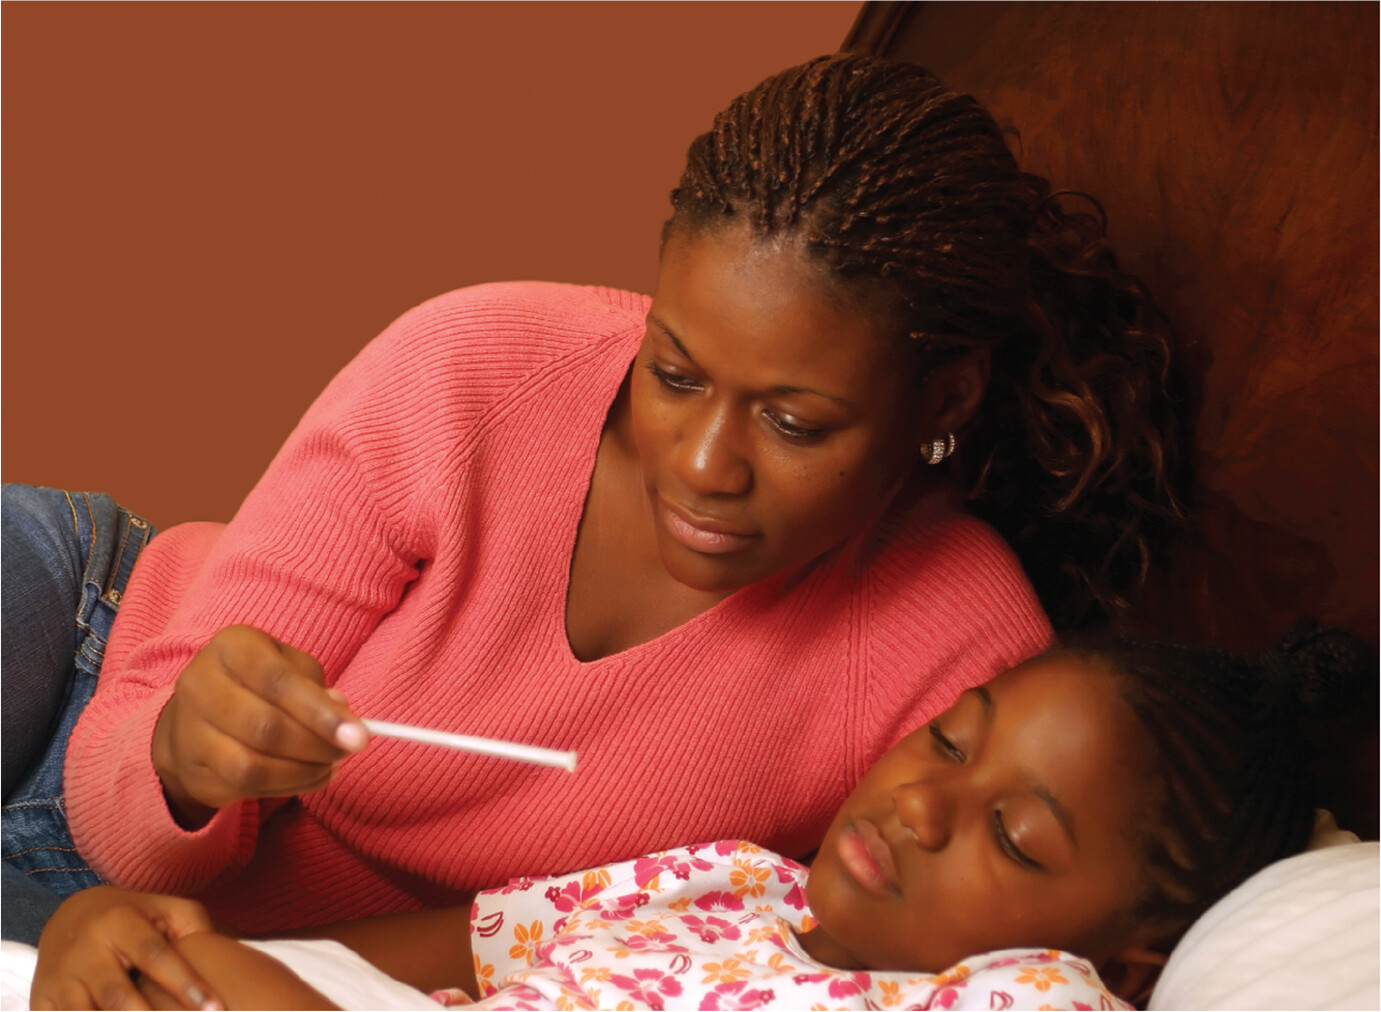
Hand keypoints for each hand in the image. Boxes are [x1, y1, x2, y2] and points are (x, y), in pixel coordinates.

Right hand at [31, 885, 220, 1010]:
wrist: (68, 917)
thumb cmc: (135, 918)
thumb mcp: (166, 911)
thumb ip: (196, 930)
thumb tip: (227, 960)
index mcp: (119, 922)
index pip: (156, 956)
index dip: (186, 984)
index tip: (214, 1009)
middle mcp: (84, 951)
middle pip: (118, 996)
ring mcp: (59, 980)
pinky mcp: (41, 1003)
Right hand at [152, 625, 367, 825]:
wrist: (196, 715)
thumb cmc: (256, 684)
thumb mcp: (289, 667)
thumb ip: (317, 689)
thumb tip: (342, 717)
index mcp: (232, 646)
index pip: (278, 681)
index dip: (321, 713)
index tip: (359, 737)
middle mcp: (200, 683)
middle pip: (264, 726)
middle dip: (316, 746)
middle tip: (346, 753)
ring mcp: (188, 729)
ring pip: (251, 766)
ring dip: (302, 772)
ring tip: (329, 766)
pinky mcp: (191, 768)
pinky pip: (243, 788)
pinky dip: (287, 787)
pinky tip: (307, 777)